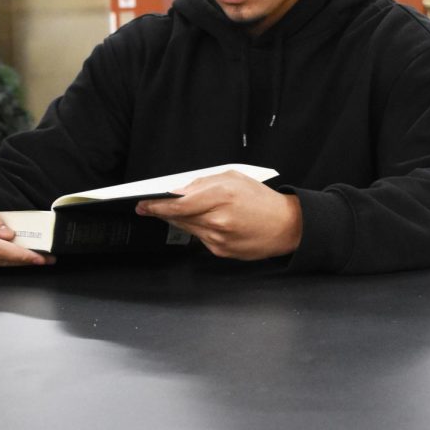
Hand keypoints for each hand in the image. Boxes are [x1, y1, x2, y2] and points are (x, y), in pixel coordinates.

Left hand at [135, 171, 301, 260]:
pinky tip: (202, 222)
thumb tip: (178, 191)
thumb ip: (203, 183)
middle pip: (178, 218)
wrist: (287, 226)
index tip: (143, 204)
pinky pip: (200, 238)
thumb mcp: (234, 178)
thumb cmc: (262, 200)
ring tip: (172, 212)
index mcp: (222, 196)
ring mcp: (219, 238)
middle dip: (162, 212)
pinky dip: (197, 229)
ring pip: (187, 229)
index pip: (178, 204)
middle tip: (148, 207)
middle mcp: (218, 219)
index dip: (156, 205)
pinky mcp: (221, 251)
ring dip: (177, 220)